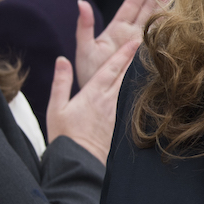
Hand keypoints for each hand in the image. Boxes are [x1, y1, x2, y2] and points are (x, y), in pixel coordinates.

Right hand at [45, 37, 141, 162]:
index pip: (110, 68)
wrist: (78, 161)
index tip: (134, 42)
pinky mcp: (119, 124)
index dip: (123, 54)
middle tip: (147, 46)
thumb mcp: (56, 107)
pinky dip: (135, 92)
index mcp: (92, 94)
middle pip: (124, 75)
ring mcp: (115, 113)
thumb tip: (62, 59)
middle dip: (135, 59)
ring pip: (129, 88)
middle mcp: (107, 101)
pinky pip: (129, 103)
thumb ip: (61, 82)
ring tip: (148, 63)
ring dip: (137, 74)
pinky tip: (142, 89)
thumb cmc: (64, 135)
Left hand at [74, 0, 172, 87]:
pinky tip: (177, 11)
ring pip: (154, 18)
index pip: (131, 4)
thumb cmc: (88, 74)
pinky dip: (168, 24)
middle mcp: (130, 33)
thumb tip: (81, 3)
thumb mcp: (84, 48)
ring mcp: (140, 43)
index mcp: (116, 29)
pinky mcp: (147, 55)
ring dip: (163, 2)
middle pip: (146, 7)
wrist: (99, 96)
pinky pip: (160, 36)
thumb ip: (84, 26)